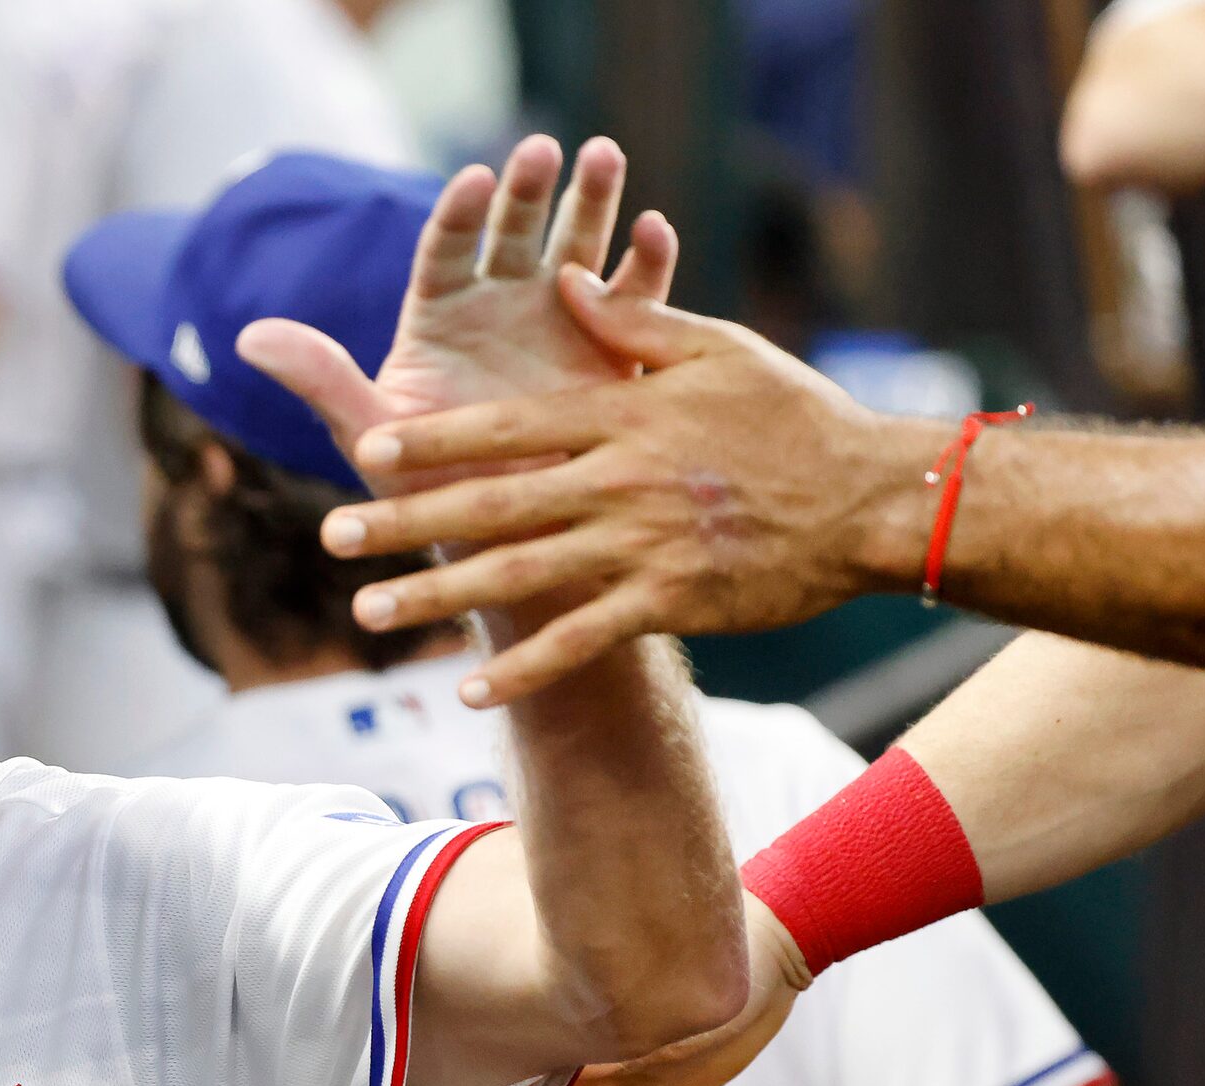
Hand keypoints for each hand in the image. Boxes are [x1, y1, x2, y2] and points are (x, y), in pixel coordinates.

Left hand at [234, 134, 678, 500]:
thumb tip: (245, 338)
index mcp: (440, 317)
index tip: (475, 179)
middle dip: (528, 191)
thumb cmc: (425, 490)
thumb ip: (320, 381)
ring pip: (577, 248)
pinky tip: (655, 230)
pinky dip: (646, 264)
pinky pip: (633, 299)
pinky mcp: (612, 350)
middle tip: (545, 148)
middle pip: (513, 234)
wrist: (501, 540)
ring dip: (593, 202)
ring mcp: (559, 323)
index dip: (459, 216)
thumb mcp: (374, 435)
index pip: (445, 252)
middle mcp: (499, 307)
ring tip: (605, 153)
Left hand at [307, 275, 929, 707]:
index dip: (433, 440)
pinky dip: (527, 669)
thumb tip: (565, 276)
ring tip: (369, 616)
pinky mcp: (671, 600)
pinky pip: (583, 641)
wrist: (872, 500)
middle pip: (492, 502)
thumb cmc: (792, 416)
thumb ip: (633, 320)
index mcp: (622, 416)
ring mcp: (642, 545)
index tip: (367, 449)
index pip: (507, 427)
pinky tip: (469, 690)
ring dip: (439, 596)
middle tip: (332, 536)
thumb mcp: (717, 349)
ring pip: (520, 574)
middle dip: (405, 521)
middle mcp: (619, 481)